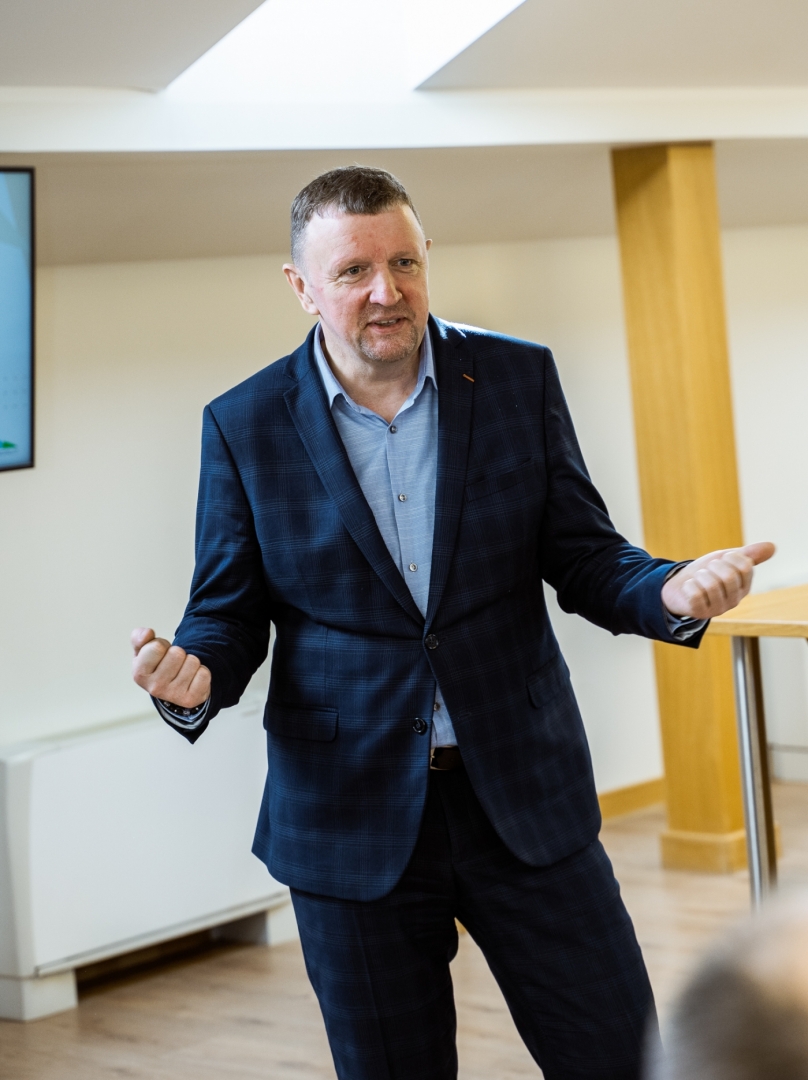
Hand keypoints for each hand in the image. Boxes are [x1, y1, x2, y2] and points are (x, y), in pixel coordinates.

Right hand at [131, 627, 210, 707]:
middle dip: (178, 653)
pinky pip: (204, 674)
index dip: (162, 645)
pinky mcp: (191, 699)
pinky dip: (201, 672)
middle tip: (173, 663)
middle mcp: (155, 688)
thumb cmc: (157, 667)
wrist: (173, 689)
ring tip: (182, 670)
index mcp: (140, 674)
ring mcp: (173, 695)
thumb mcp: (143, 651)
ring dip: (190, 662)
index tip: (160, 653)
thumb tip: (147, 633)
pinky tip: (192, 679)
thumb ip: (139, 638)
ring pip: (193, 661)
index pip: (157, 647)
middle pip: (177, 653)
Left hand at [661, 542, 775, 620]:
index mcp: (744, 586)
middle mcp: (734, 600)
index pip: (745, 566)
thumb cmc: (706, 572)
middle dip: (714, 566)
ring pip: (712, 584)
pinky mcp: (701, 613)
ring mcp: (718, 609)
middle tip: (707, 569)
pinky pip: (696, 594)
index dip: (730, 557)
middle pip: (729, 576)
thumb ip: (748, 554)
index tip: (722, 560)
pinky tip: (690, 587)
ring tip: (698, 578)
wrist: (679, 586)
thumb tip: (772, 546)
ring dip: (700, 575)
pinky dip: (689, 585)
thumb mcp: (726, 559)